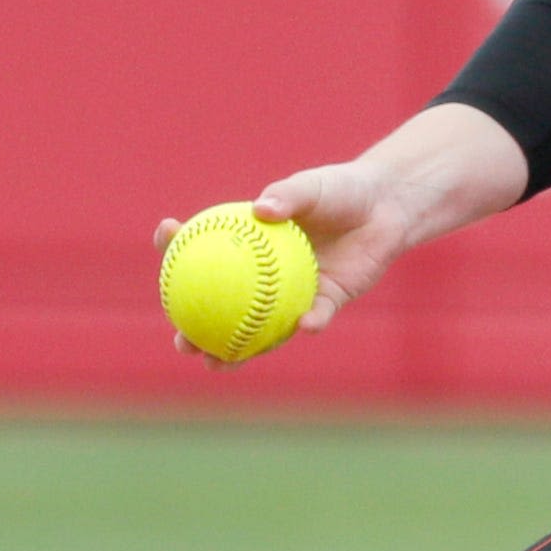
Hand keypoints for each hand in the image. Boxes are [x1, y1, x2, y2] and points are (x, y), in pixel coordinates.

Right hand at [154, 104, 526, 356]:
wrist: (385, 207)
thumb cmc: (341, 190)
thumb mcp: (312, 187)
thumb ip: (288, 196)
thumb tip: (262, 210)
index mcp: (249, 243)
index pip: (201, 248)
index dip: (177, 246)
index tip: (164, 237)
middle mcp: (264, 275)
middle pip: (218, 307)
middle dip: (192, 329)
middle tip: (179, 340)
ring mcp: (292, 293)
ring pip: (258, 329)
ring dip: (238, 350)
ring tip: (218, 363)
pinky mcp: (327, 302)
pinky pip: (314, 316)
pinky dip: (309, 322)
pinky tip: (302, 328)